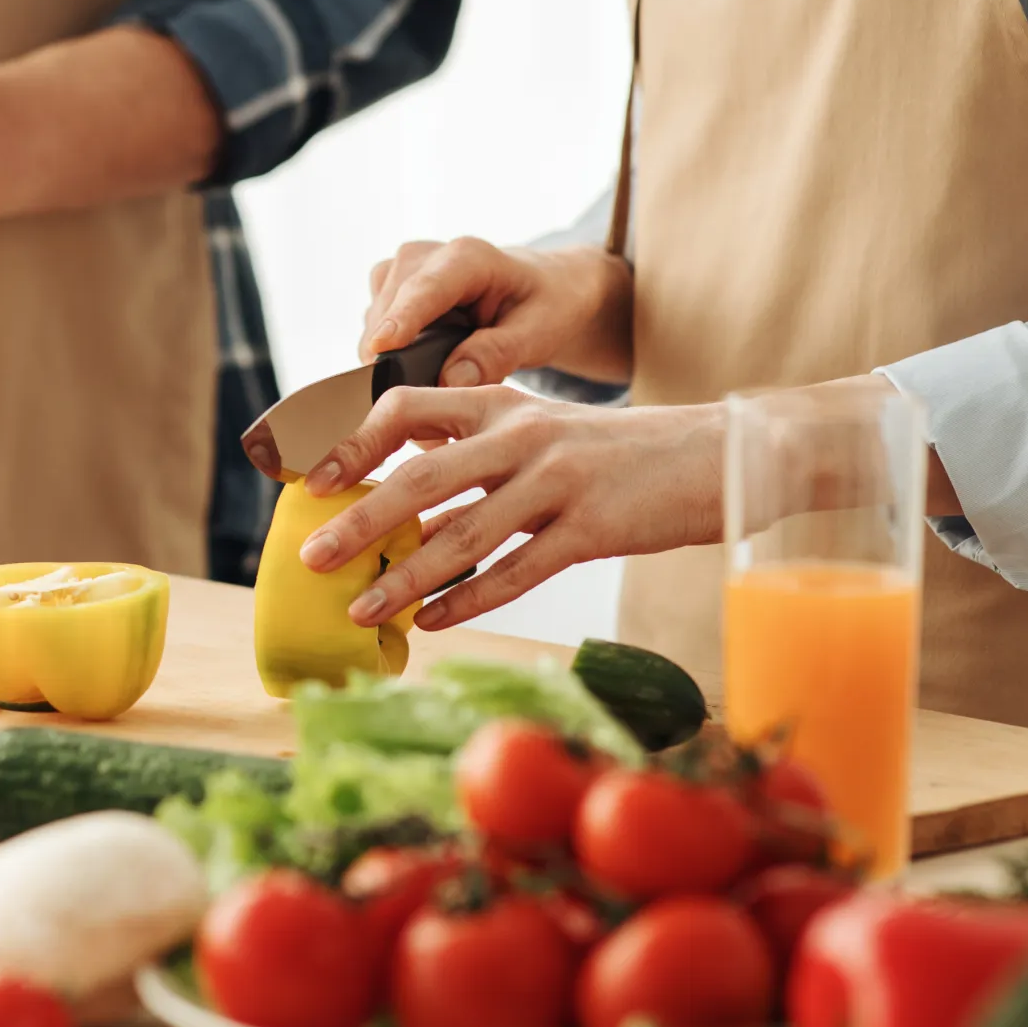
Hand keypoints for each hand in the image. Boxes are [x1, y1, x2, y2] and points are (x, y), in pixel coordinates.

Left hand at [295, 387, 723, 630]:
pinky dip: (469, 600)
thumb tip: (402, 501)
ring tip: (362, 608)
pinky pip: (517, 571)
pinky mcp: (593, 528)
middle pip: (420, 478)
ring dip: (405, 579)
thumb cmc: (615, 454)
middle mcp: (522, 436)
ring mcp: (558, 482)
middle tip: (313, 558)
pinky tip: (433, 622)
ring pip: (464, 535)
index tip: (315, 481)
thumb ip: (476, 456)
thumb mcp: (540, 434)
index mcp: (500, 405)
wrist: (713, 455)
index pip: (406, 407)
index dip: (354, 442)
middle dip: (359, 521)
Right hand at [360, 239, 632, 385]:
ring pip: (374, 326)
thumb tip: (449, 381)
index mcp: (468, 258)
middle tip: (427, 427)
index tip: (379, 349)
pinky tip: (424, 373)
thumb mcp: (539, 332)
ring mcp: (401, 272)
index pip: (426, 289)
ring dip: (392, 366)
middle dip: (397, 366)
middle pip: (389, 313)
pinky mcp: (387, 291)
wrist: (542, 288)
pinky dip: (390, 360)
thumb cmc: (546, 306)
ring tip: (433, 397)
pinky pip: (373, 332)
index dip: (400, 319)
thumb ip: (497, 354)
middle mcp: (425, 256)